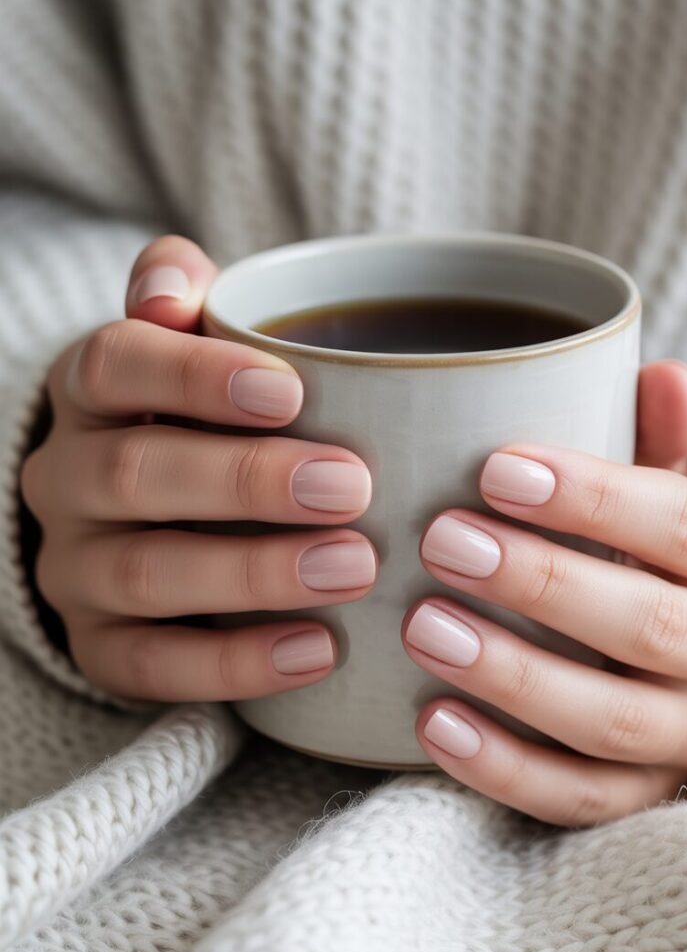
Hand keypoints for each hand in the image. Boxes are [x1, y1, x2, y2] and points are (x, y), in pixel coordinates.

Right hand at [21, 236, 376, 699]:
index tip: (293, 391)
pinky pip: (154, 666)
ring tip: (354, 567)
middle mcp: (67, 479)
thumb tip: (174, 285)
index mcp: (90, 394)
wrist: (148, 521)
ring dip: (254, 572)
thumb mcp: (192, 350)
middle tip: (350, 486)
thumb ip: (188, 301)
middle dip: (247, 481)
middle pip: (135, 474)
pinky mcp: (102, 647)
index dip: (196, 376)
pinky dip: (238, 663)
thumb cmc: (199, 421)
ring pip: (146, 573)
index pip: (115, 366)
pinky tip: (321, 649)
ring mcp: (76, 570)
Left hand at [404, 363, 686, 824]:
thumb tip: (666, 379)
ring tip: (422, 626)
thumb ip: (663, 441)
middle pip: (650, 628)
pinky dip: (506, 768)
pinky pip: (583, 797)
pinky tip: (432, 723)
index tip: (497, 471)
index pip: (686, 527)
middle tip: (443, 541)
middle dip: (542, 583)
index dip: (597, 500)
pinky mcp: (648, 794)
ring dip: (514, 676)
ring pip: (613, 723)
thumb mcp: (680, 489)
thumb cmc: (672, 551)